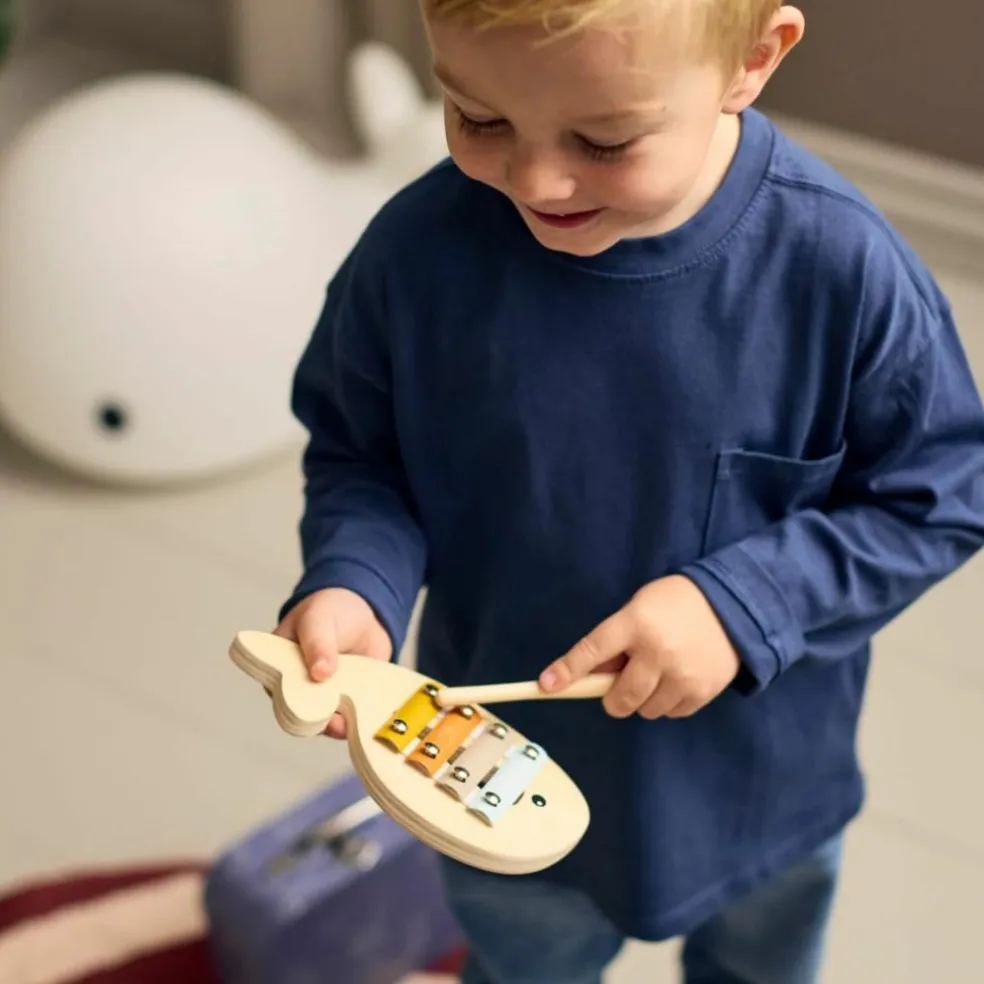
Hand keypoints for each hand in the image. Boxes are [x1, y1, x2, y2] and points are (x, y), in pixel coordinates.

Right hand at [273, 587, 391, 737]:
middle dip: (317, 720)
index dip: (290, 703)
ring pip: (326, 721)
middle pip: (302, 713)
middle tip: (334, 721)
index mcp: (279, 666)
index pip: (278, 691)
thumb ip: (317, 643)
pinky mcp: (348, 703)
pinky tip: (366, 721)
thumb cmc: (330, 610)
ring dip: (339, 725)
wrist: (365, 613)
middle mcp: (298, 687)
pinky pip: (350, 719)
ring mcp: (324, 697)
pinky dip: (358, 721)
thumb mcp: (319, 619)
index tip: (306, 708)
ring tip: (350, 723)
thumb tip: (319, 673)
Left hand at [540, 576, 739, 719]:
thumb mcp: (638, 609)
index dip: (567, 670)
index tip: (546, 685)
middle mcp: (657, 651)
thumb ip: (615, 641)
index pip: (592, 650)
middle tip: (618, 685)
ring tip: (656, 674)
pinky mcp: (702, 692)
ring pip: (644, 710)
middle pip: (619, 698)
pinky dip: (667, 703)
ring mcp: (682, 675)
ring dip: (642, 699)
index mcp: (635, 623)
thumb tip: (589, 674)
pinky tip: (676, 679)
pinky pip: (670, 714)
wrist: (732, 604)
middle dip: (612, 698)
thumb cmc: (674, 603)